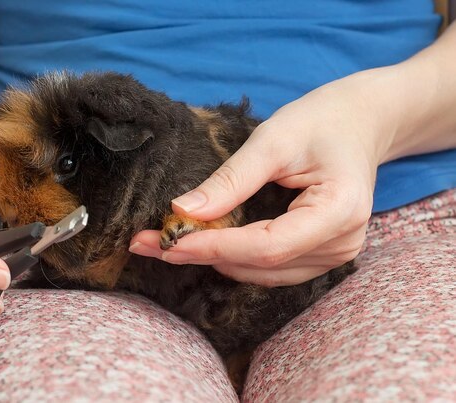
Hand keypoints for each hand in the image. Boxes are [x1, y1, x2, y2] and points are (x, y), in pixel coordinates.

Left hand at [130, 69, 395, 286]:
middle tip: (146, 244)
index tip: (166, 242)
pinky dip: (232, 256)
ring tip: (163, 242)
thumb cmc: (322, 121)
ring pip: (261, 272)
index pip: (267, 245)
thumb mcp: (273, 140)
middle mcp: (341, 244)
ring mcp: (333, 255)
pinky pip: (269, 268)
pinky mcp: (319, 254)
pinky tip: (201, 242)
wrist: (360, 123)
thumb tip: (183, 212)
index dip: (213, 246)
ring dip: (211, 258)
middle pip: (260, 264)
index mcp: (338, 212)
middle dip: (200, 254)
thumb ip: (231, 180)